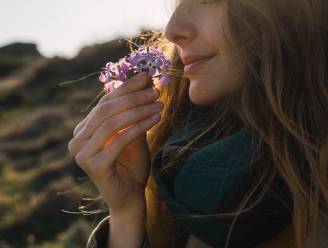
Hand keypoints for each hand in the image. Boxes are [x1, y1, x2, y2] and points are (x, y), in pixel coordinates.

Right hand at [68, 72, 162, 212]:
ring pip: (112, 122)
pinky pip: (120, 139)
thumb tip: (144, 83)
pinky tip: (156, 119)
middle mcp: (77, 140)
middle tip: (155, 91)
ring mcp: (82, 154)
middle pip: (106, 110)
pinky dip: (139, 126)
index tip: (145, 77)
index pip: (103, 103)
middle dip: (133, 97)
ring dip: (139, 110)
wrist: (130, 197)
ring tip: (159, 104)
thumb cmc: (131, 165)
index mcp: (83, 131)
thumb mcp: (132, 134)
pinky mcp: (94, 166)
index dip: (125, 88)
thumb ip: (133, 114)